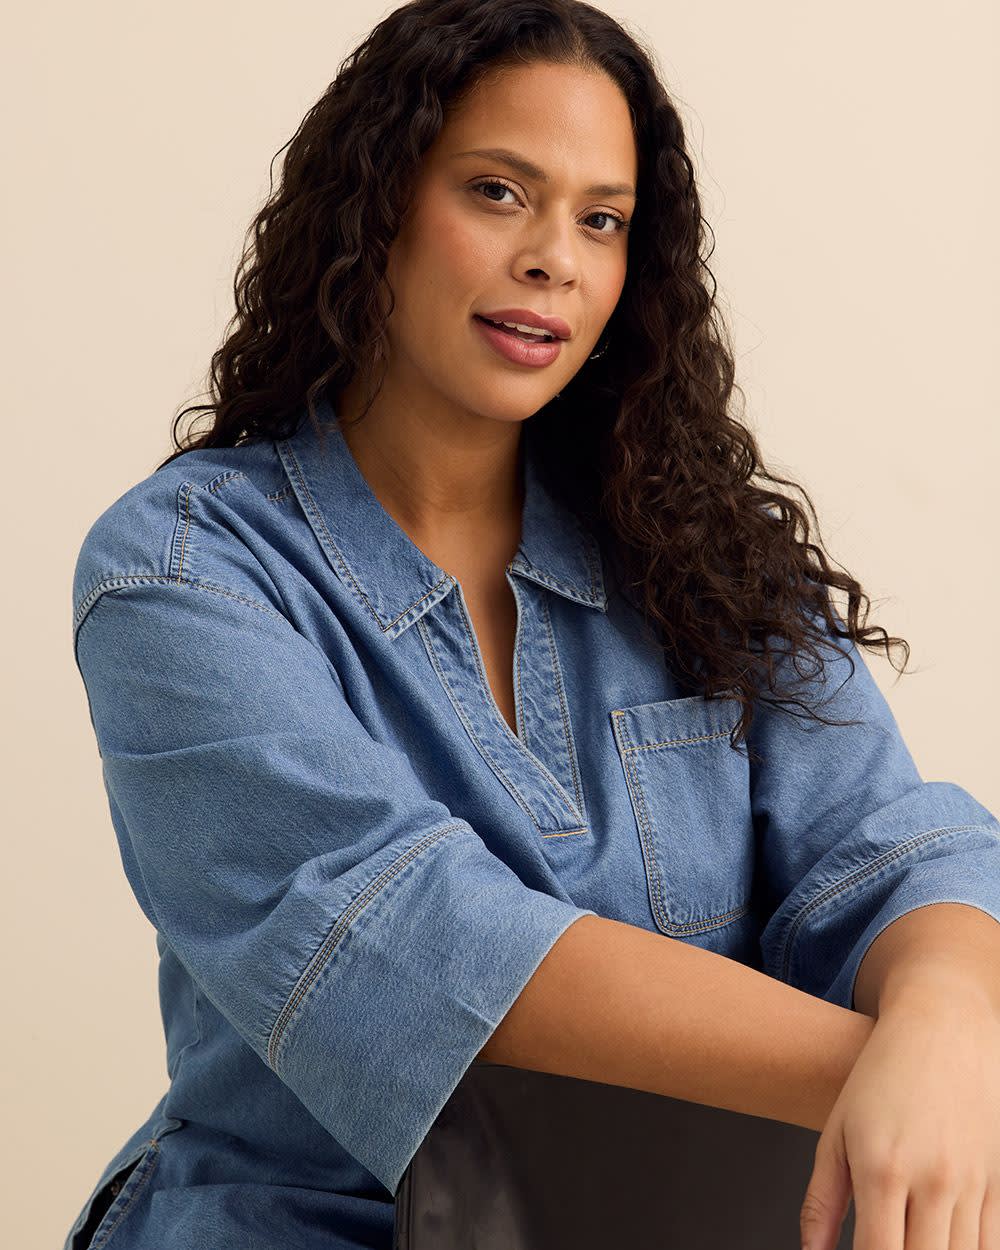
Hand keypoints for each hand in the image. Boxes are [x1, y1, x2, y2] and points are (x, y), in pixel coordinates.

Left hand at [798, 990, 999, 1249]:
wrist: (944, 1027)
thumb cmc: (882, 1076)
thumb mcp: (837, 1131)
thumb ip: (822, 1201)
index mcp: (882, 1169)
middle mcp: (932, 1180)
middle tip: (885, 1248)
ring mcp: (972, 1183)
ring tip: (910, 1245)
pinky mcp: (998, 1182)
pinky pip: (991, 1245)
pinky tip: (942, 1243)